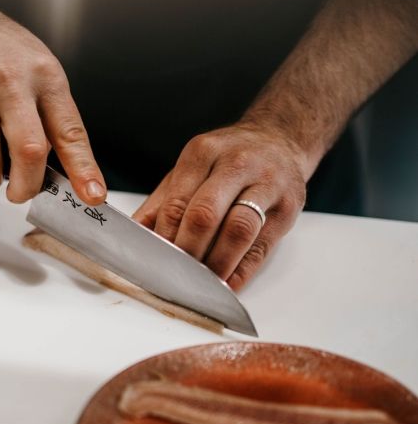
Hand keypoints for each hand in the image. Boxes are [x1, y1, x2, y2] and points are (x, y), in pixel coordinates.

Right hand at [0, 2, 105, 203]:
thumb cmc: (4, 55)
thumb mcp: (42, 72)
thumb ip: (53, 117)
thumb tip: (65, 173)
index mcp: (46, 79)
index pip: (70, 132)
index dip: (83, 169)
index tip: (92, 196)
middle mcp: (12, 84)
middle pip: (29, 152)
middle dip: (28, 187)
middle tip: (22, 193)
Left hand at [133, 124, 306, 289]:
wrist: (279, 140)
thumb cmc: (226, 159)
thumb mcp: (189, 169)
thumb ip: (162, 202)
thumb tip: (134, 235)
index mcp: (204, 152)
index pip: (178, 201)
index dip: (165, 236)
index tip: (155, 259)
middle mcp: (237, 164)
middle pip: (206, 214)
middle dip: (187, 251)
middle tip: (175, 274)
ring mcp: (268, 184)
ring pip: (238, 230)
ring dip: (216, 263)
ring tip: (201, 283)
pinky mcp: (289, 207)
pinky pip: (262, 246)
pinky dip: (242, 270)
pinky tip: (228, 283)